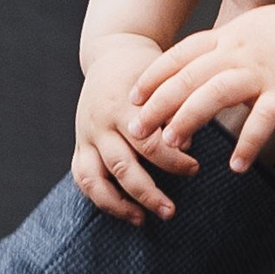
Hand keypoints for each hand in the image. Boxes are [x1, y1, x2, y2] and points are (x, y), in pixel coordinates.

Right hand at [73, 31, 196, 224]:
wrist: (112, 53)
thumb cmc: (146, 68)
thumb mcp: (162, 79)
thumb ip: (172, 109)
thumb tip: (186, 145)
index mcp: (120, 106)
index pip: (147, 143)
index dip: (172, 160)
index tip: (194, 168)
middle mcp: (99, 124)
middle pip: (121, 167)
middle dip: (147, 193)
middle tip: (170, 211)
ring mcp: (85, 136)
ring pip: (94, 179)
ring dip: (118, 204)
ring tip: (142, 220)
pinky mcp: (80, 145)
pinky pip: (83, 178)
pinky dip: (100, 198)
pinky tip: (124, 210)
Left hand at [130, 1, 274, 173]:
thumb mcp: (258, 28)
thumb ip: (232, 45)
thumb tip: (208, 63)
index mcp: (232, 36)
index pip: (181, 54)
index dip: (153, 75)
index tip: (132, 96)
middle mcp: (241, 52)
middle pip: (189, 76)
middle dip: (158, 104)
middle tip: (136, 129)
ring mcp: (264, 72)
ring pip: (215, 93)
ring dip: (189, 119)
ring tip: (172, 145)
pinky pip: (263, 120)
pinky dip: (248, 143)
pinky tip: (236, 166)